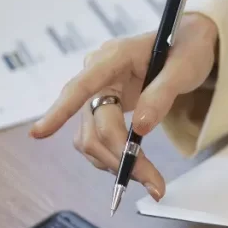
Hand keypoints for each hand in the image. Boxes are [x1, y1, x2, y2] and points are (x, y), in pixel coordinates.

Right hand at [29, 13, 218, 198]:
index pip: (81, 85)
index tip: (38, 134)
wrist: (189, 44)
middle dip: (118, 156)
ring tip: (150, 179)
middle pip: (94, 123)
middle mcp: (98, 74)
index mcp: (114, 56)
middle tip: (153, 184)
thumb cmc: (187, 49)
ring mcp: (98, 92)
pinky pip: (96, 138)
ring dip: (114, 162)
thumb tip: (141, 129)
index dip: (60, 110)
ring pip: (90, 137)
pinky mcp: (103, 107)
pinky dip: (112, 157)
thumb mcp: (183, 69)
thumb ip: (161, 95)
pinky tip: (134, 166)